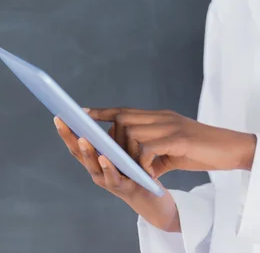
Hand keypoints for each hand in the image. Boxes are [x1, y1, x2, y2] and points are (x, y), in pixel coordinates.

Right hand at [53, 115, 181, 232]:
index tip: (59, 115)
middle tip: (62, 121)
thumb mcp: (119, 150)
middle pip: (78, 154)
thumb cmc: (134, 168)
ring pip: (93, 166)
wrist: (150, 193)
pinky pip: (113, 177)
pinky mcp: (123, 187)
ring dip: (87, 152)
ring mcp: (107, 180)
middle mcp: (96, 170)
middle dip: (69, 137)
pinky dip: (107, 167)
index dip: (67, 131)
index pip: (77, 143)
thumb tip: (103, 119)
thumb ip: (110, 138)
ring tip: (82, 138)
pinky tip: (104, 157)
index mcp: (95, 159)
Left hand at [82, 106, 256, 178]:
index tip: (84, 114)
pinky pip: (149, 148)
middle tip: (108, 155)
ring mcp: (170, 126)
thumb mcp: (175, 151)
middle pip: (124, 119)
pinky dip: (143, 162)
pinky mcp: (179, 139)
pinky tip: (149, 174)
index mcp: (161, 117)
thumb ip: (155, 153)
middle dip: (111, 137)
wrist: (232, 148)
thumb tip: (137, 165)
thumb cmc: (204, 150)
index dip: (104, 112)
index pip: (126, 110)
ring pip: (132, 132)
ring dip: (127, 153)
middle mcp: (162, 117)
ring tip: (130, 169)